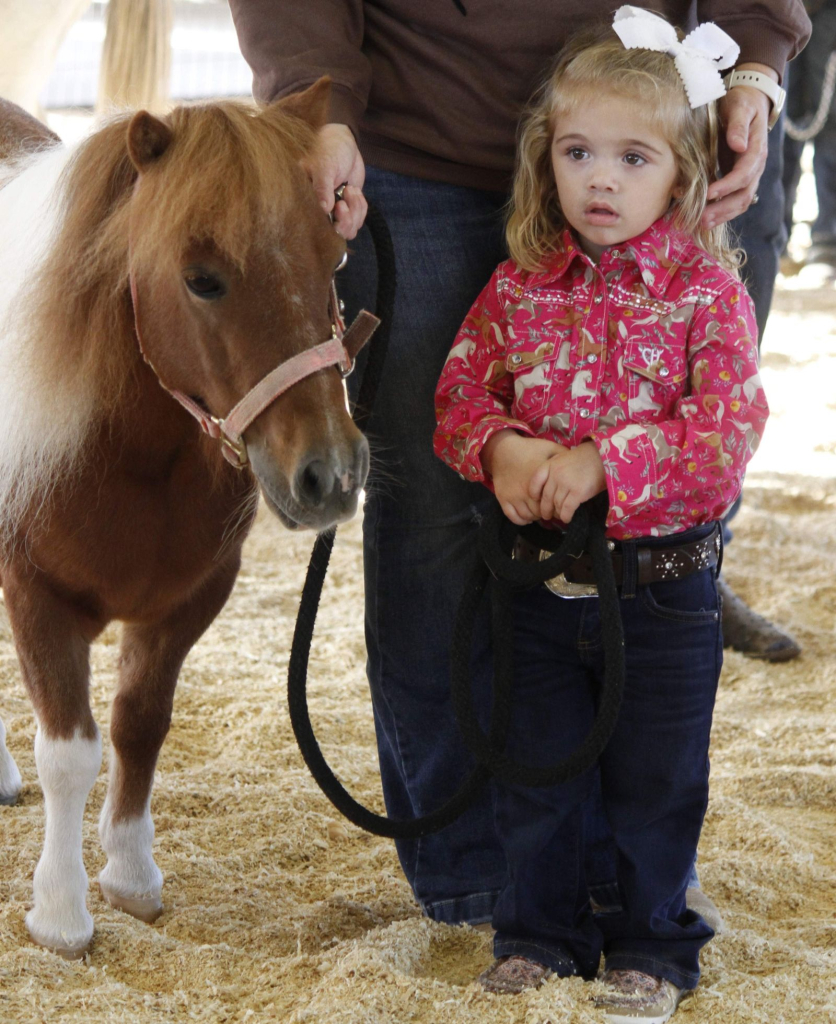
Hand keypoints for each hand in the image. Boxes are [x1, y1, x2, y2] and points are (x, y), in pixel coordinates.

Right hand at [302, 123, 367, 238]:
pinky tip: (355, 191)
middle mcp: (318, 211)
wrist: (344, 142)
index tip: (340, 205)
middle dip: (346, 219)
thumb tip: (324, 208)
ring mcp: (333, 212)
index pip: (316, 228)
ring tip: (351, 189)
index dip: (331, 224)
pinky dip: (361, 208)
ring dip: (356, 211)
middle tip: (347, 196)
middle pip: (335, 234)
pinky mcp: (347, 210)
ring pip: (348, 230)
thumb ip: (322, 187)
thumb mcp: (324, 165)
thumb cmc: (328, 150)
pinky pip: (358, 221)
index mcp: (306, 202)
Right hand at [481, 430, 566, 524]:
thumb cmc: (529, 449)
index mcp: (540, 481)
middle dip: (548, 513)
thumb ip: (564, 455)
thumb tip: (577, 462)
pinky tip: (528, 517)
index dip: (559, 506)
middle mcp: (526, 492)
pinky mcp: (503, 499)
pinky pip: (513, 517)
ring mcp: (514, 497)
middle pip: (541, 512)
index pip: (553, 503)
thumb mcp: (550, 448)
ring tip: (541, 512)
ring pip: (528, 516)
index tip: (561, 505)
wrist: (503, 449)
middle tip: (552, 511)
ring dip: (536, 517)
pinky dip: (521, 520)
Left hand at [529, 441, 605, 523]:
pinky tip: (567, 518)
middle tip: (547, 515)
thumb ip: (553, 470)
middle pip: (545, 497)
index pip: (534, 482)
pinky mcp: (578, 492)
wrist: (603, 456)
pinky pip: (566, 509)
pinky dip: (566, 516)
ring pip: (556, 505)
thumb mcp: (563, 458)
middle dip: (545, 509)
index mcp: (550, 465)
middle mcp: (556, 474)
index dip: (534, 494)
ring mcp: (566, 483)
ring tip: (560, 516)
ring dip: (557, 514)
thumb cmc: (584, 458)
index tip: (537, 500)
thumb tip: (548, 489)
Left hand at [702, 63, 775, 229]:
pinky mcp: (739, 179)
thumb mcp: (739, 107)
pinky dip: (720, 211)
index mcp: (756, 150)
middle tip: (701, 220)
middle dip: (723, 209)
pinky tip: (705, 218)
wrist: (748, 101)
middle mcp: (756, 166)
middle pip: (744, 194)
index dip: (727, 186)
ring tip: (701, 224)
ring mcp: (749, 175)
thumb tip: (738, 145)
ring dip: (721, 216)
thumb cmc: (741, 102)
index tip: (709, 194)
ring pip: (740, 202)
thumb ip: (738, 125)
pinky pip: (733, 200)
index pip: (744, 174)